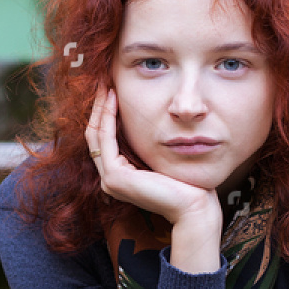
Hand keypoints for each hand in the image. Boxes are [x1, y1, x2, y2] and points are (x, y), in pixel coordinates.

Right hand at [87, 83, 220, 227]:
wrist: (193, 206)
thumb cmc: (185, 183)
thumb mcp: (161, 157)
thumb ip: (147, 144)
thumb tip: (147, 119)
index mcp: (119, 175)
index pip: (104, 140)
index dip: (104, 114)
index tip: (110, 90)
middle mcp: (109, 179)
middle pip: (95, 136)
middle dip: (98, 108)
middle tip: (103, 82)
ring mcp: (109, 180)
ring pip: (96, 136)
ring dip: (100, 109)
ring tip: (105, 86)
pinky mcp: (115, 177)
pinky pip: (106, 141)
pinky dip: (107, 118)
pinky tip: (113, 100)